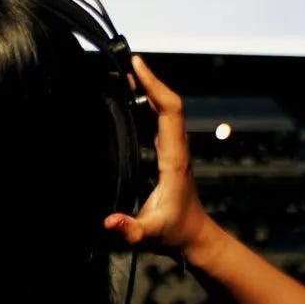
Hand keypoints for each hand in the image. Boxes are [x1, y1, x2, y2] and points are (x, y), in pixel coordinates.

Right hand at [103, 56, 211, 252]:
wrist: (195, 238)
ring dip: (144, 91)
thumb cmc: (175, 234)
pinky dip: (143, 105)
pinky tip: (124, 102)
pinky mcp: (166, 154)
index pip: (170, 111)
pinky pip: (157, 121)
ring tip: (116, 77)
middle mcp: (176, 148)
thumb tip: (109, 222)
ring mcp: (173, 149)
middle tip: (116, 65)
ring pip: (162, 109)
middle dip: (145, 80)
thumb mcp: (149, 235)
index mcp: (174, 158)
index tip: (136, 65)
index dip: (154, 84)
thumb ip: (129, 230)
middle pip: (166, 102)